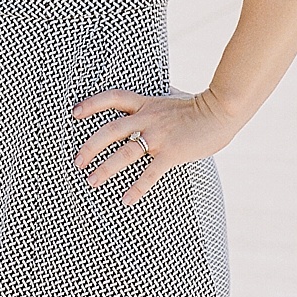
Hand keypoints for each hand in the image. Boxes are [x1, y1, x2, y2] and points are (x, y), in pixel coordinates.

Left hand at [72, 88, 240, 204]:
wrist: (222, 109)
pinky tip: (125, 199)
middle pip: (110, 130)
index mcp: (145, 103)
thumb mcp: (172, 97)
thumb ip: (159, 100)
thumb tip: (158, 96)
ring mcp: (158, 136)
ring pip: (125, 152)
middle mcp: (147, 118)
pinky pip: (150, 173)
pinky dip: (137, 187)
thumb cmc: (199, 104)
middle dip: (90, 146)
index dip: (91, 104)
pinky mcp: (172, 153)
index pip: (112, 98)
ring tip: (91, 181)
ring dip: (105, 168)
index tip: (74, 113)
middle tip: (76, 161)